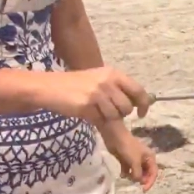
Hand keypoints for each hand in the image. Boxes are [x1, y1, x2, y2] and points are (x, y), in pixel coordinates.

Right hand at [35, 66, 150, 124]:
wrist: (50, 87)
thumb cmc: (77, 85)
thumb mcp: (100, 80)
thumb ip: (118, 89)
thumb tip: (140, 104)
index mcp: (113, 74)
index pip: (138, 90)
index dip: (144, 104)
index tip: (142, 114)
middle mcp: (107, 82)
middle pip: (127, 107)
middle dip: (121, 113)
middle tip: (107, 110)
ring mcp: (97, 93)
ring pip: (115, 115)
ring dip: (107, 117)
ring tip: (95, 110)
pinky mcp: (87, 105)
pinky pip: (101, 120)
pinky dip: (96, 120)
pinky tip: (87, 113)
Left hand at [100, 123, 157, 191]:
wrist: (114, 137)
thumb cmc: (128, 148)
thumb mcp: (135, 162)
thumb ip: (138, 174)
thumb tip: (139, 181)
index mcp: (150, 158)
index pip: (153, 173)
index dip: (150, 182)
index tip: (143, 190)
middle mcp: (144, 160)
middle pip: (146, 174)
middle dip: (141, 179)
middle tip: (134, 182)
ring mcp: (135, 160)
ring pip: (137, 173)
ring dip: (133, 177)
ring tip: (127, 176)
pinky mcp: (126, 161)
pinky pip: (128, 171)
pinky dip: (126, 174)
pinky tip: (122, 174)